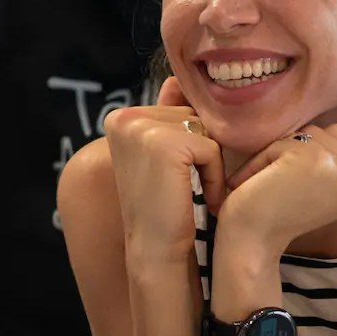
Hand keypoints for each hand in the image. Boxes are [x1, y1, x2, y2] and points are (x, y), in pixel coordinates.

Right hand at [101, 77, 225, 262]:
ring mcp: (141, 128)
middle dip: (202, 154)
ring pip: (205, 131)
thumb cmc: (164, 211)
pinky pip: (211, 148)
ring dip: (210, 166)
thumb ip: (167, 118)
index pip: (180, 112)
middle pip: (193, 116)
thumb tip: (176, 80)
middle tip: (187, 191)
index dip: (192, 148)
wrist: (156, 253)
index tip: (178, 181)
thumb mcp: (162, 158)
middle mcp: (124, 117)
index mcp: (120, 118)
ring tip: (194, 195)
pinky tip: (204, 199)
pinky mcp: (164, 144)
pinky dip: (215, 176)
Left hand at [220, 123, 336, 254]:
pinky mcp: (317, 160)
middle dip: (300, 152)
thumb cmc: (286, 212)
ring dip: (283, 154)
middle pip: (327, 132)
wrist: (256, 239)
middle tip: (291, 188)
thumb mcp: (325, 184)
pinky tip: (266, 183)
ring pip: (306, 134)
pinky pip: (286, 140)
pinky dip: (266, 157)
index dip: (314, 156)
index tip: (306, 189)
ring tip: (278, 186)